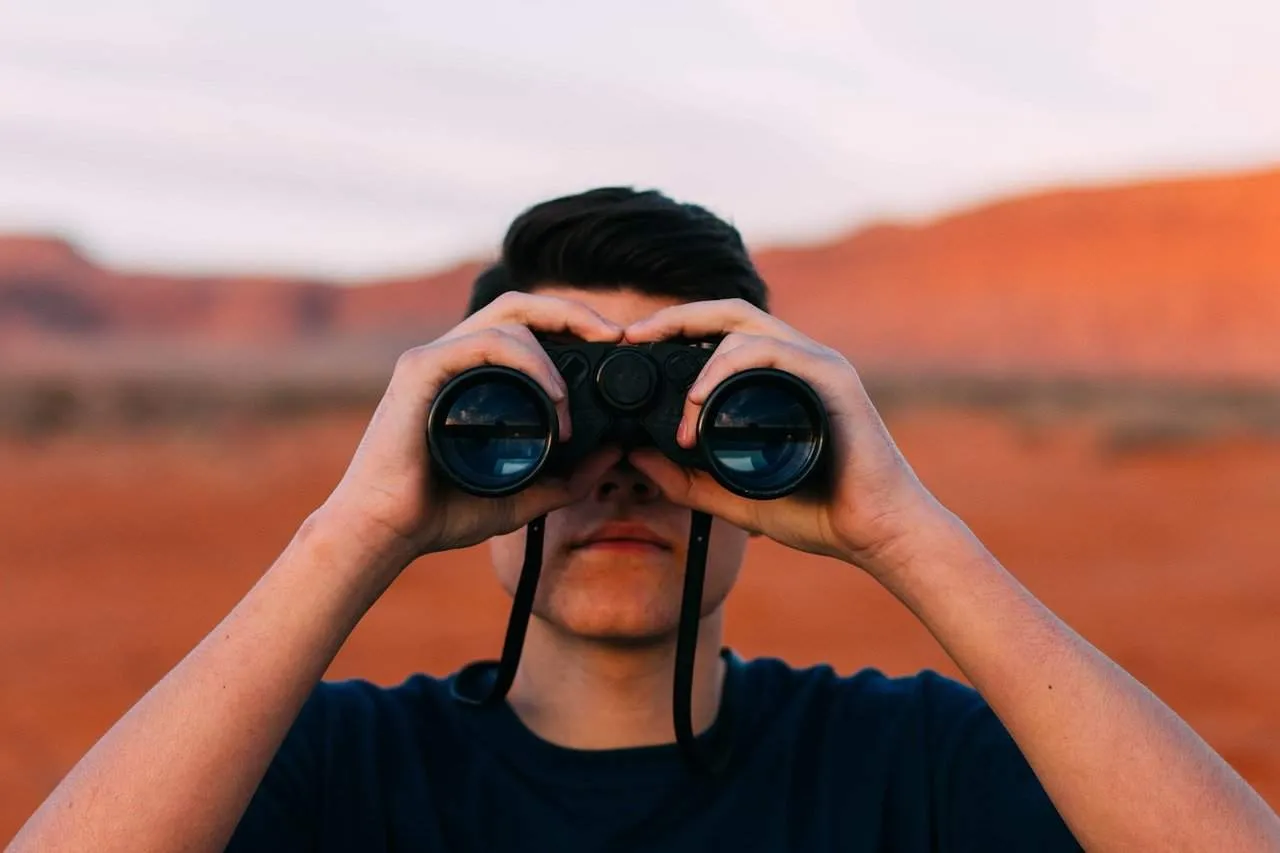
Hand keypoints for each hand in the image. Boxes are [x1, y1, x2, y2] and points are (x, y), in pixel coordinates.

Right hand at [317, 292, 624, 568]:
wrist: (387, 532)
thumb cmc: (439, 512)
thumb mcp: (522, 496)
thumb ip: (567, 479)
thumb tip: (614, 454)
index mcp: (473, 375)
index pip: (527, 326)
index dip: (572, 324)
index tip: (614, 345)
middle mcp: (453, 357)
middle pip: (519, 305)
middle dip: (573, 311)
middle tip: (614, 334)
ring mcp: (434, 358)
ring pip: (507, 320)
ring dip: (552, 355)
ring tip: (568, 404)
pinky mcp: (420, 369)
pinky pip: (483, 343)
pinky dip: (527, 361)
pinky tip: (551, 395)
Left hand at [623, 299, 953, 575]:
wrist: (877, 533)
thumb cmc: (820, 513)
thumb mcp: (734, 498)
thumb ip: (688, 481)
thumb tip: (637, 458)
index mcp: (779, 378)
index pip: (722, 332)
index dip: (676, 329)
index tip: (634, 344)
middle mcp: (799, 360)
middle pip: (729, 313)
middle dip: (676, 316)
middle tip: (635, 335)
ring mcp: (818, 364)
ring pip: (745, 328)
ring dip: (701, 360)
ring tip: (682, 409)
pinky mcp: (832, 378)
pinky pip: (772, 352)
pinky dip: (730, 368)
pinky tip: (703, 399)